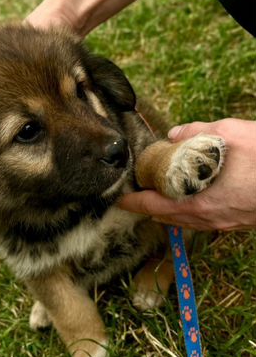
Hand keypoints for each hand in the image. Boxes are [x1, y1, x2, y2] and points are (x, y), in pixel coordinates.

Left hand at [119, 118, 255, 230]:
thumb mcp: (230, 133)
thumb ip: (196, 133)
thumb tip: (174, 135)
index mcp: (197, 200)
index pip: (153, 206)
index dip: (134, 202)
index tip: (121, 199)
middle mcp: (206, 218)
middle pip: (167, 217)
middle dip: (151, 206)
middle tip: (141, 191)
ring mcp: (222, 223)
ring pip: (185, 220)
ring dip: (170, 209)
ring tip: (163, 194)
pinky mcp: (235, 222)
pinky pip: (203, 220)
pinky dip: (190, 210)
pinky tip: (194, 197)